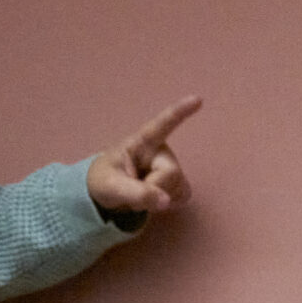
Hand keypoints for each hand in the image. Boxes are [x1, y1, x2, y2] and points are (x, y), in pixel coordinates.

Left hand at [86, 96, 201, 221]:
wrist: (105, 196)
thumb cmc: (104, 181)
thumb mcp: (110, 187)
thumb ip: (136, 193)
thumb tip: (166, 201)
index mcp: (142, 142)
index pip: (163, 124)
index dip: (180, 112)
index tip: (197, 99)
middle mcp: (160, 151)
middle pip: (171, 173)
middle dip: (153, 190)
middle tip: (131, 196)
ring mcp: (170, 167)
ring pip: (179, 187)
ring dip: (158, 199)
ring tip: (138, 195)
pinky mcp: (176, 183)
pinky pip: (183, 196)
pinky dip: (169, 203)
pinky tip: (155, 200)